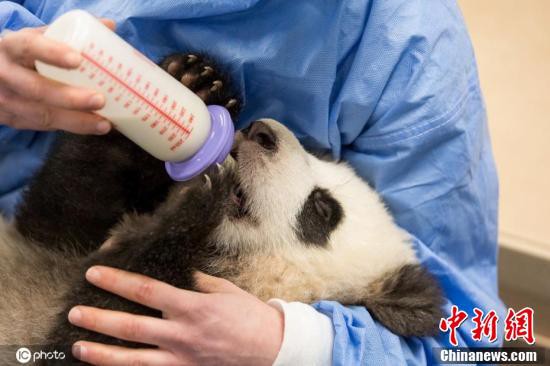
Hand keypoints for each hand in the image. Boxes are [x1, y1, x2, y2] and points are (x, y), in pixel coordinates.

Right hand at [0, 19, 114, 133]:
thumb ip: (68, 34)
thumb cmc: (22, 55)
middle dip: (71, 98)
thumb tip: (109, 26)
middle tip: (100, 99)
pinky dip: (71, 128)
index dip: (52, 53)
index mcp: (11, 47)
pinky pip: (44, 127)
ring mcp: (7, 101)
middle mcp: (5, 74)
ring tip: (104, 124)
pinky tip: (92, 127)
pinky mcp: (14, 120)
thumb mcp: (37, 39)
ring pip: (42, 115)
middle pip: (36, 89)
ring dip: (76, 121)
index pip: (29, 47)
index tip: (78, 60)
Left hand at [68, 266, 283, 365]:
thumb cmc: (249, 315)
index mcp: (192, 307)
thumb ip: (197, 283)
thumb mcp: (224, 290)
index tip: (96, 274)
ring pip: (134, 360)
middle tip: (75, 312)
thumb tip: (178, 275)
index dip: (118, 281)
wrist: (270, 348)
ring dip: (103, 354)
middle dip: (99, 319)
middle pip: (131, 328)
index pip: (146, 292)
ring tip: (79, 348)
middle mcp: (181, 334)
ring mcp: (182, 358)